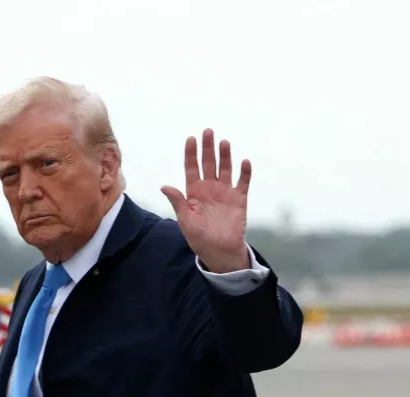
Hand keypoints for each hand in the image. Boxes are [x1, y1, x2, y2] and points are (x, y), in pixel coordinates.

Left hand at [161, 128, 251, 272]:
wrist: (219, 251)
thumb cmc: (199, 237)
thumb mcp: (186, 220)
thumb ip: (178, 202)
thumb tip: (164, 186)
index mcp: (194, 192)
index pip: (191, 168)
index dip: (191, 154)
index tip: (191, 139)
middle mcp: (209, 188)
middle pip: (208, 163)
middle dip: (208, 148)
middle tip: (208, 131)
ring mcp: (225, 192)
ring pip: (225, 169)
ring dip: (225, 156)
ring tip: (224, 142)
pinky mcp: (239, 199)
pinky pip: (243, 182)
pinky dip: (244, 172)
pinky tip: (244, 162)